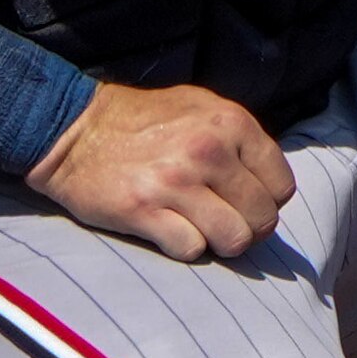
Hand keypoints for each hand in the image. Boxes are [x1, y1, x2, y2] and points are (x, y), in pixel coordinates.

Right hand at [31, 80, 293, 262]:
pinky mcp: (142, 210)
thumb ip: (240, 138)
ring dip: (222, 244)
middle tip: (228, 225)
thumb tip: (272, 183)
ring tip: (206, 233)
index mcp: (232, 124)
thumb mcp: (203, 108)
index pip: (281, 185)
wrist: (75, 129)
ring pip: (234, 238)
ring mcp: (175, 183)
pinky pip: (191, 249)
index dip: (269, 202)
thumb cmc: (144, 120)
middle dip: (250, 229)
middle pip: (262, 217)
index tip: (248, 204)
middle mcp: (209, 152)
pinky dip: (187, 248)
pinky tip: (172, 232)